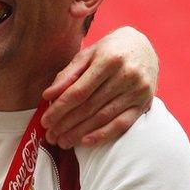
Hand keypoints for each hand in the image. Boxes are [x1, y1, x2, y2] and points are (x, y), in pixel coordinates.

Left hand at [41, 26, 157, 147]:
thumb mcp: (86, 55)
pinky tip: (86, 142)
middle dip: (66, 124)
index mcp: (108, 60)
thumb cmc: (109, 50)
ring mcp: (137, 91)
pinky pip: (123, 124)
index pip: (79, 91)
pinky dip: (103, 135)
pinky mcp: (145, 103)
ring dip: (80, 133)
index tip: (45, 121)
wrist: (143, 46)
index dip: (60, 108)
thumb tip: (47, 96)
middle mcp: (126, 75)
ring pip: (103, 117)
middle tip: (50, 136)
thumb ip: (67, 75)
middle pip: (89, 107)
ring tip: (62, 142)